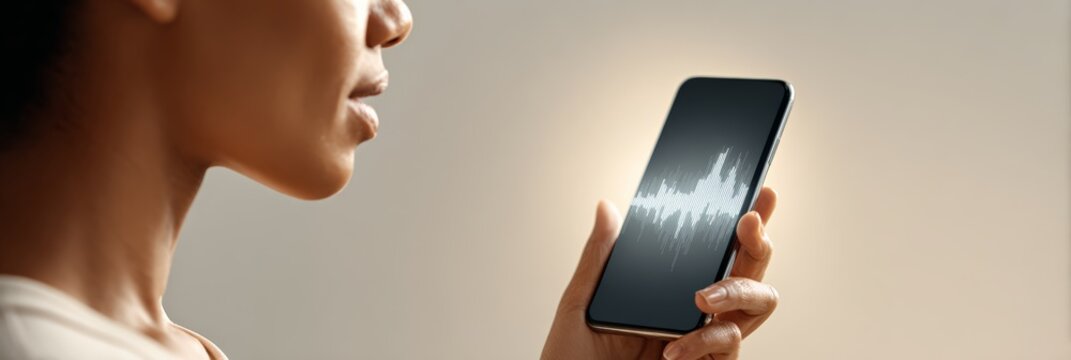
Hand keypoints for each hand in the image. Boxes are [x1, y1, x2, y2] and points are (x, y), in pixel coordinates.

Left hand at [541, 187, 779, 359]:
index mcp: (670, 286)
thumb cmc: (573, 357)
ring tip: (703, 298)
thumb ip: (599, 256)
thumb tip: (606, 206)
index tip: (759, 189)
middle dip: (759, 241)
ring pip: (757, 303)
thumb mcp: (580, 302)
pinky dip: (705, 341)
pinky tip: (673, 349)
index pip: (713, 247)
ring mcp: (706, 339)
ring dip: (738, 290)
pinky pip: (728, 344)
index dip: (742, 221)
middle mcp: (696, 310)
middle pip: (748, 269)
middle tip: (748, 221)